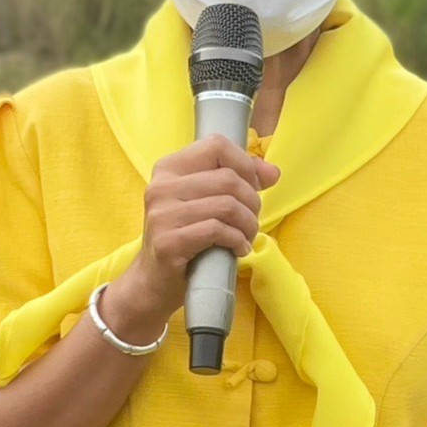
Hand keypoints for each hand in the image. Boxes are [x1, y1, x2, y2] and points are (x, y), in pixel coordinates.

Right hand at [104, 134, 280, 342]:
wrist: (154, 281)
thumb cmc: (185, 238)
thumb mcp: (206, 203)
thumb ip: (237, 182)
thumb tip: (272, 173)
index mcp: (169, 168)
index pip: (216, 145)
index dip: (245, 165)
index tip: (253, 188)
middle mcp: (161, 186)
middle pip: (228, 179)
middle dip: (252, 202)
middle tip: (251, 222)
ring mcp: (161, 214)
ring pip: (227, 205)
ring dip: (248, 225)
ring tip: (246, 237)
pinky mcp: (168, 242)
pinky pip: (217, 230)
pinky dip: (237, 241)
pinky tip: (238, 249)